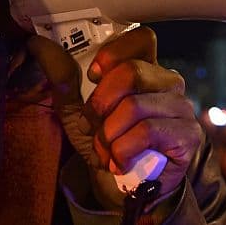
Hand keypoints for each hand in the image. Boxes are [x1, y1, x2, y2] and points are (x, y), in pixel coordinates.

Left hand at [27, 26, 199, 210]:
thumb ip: (61, 76)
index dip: (114, 52)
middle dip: (101, 102)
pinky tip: (120, 161)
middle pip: (133, 71)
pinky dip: (123, 150)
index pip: (142, 38)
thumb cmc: (104, 141)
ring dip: (108, 133)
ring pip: (135, 106)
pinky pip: (147, 132)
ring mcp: (181, 108)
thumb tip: (38, 43)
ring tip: (105, 149)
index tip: (92, 75)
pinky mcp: (187, 135)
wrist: (121, 187)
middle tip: (93, 124)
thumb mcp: (75, 108)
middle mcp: (168, 82)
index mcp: (145, 68)